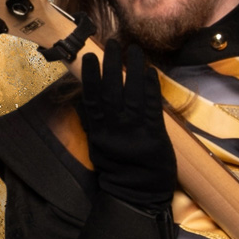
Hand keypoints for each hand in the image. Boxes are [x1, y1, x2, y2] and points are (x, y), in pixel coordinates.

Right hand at [80, 41, 176, 210]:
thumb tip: (83, 101)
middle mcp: (116, 129)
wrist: (138, 196)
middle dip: (111, 64)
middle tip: (112, 43)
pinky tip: (149, 70)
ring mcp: (136, 131)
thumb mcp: (98, 149)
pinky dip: (151, 86)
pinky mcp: (155, 134)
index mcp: (99, 133)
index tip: (90, 56)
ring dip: (133, 68)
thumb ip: (91, 125)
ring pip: (133, 93)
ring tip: (133, 48)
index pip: (92, 100)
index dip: (90, 77)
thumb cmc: (118, 172)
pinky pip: (153, 106)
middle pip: (112, 90)